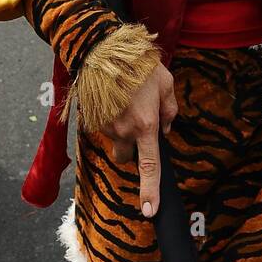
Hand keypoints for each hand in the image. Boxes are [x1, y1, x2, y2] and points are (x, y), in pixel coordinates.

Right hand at [106, 63, 177, 217]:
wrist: (102, 49)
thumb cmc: (138, 64)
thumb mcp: (165, 82)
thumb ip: (170, 109)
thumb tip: (167, 127)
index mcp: (146, 126)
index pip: (149, 168)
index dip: (150, 192)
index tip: (150, 212)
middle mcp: (124, 131)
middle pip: (125, 158)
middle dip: (131, 150)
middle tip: (136, 126)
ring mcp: (105, 126)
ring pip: (114, 139)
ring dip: (119, 128)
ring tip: (123, 100)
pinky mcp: (91, 118)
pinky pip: (102, 126)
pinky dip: (107, 117)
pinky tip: (111, 97)